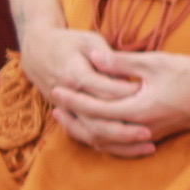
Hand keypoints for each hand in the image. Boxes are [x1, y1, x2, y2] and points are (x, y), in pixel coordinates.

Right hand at [19, 25, 140, 154]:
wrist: (37, 50)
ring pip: (91, 133)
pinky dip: (107, 144)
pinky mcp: (68, 115)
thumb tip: (129, 75)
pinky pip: (86, 136)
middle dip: (124, 129)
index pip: (105, 90)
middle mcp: (69, 96)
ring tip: (149, 146)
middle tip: (151, 131)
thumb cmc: (69, 42)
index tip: (151, 97)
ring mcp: (65, 108)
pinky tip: (131, 148)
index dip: (128, 94)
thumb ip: (110, 57)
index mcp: (75, 74)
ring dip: (119, 143)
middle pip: (97, 120)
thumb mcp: (89, 40)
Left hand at [53, 48, 189, 155]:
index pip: (96, 109)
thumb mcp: (157, 62)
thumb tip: (94, 58)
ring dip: (87, 131)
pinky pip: (123, 143)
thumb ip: (123, 63)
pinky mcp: (159, 135)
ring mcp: (151, 134)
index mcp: (140, 109)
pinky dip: (106, 138)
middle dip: (74, 120)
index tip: (57, 90)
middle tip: (55, 108)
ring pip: (109, 142)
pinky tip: (100, 128)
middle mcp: (142, 127)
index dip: (74, 99)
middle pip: (97, 132)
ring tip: (72, 119)